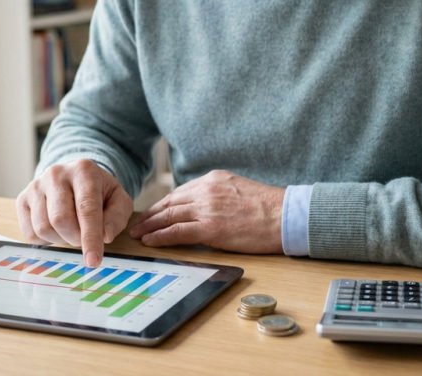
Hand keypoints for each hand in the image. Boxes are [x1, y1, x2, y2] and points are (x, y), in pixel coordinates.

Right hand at [16, 159, 132, 266]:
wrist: (76, 178)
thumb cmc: (100, 192)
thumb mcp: (118, 200)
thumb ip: (116, 217)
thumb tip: (105, 237)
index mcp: (84, 170)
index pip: (86, 208)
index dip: (90, 237)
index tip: (93, 261)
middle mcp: (57, 174)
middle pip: (61, 219)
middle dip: (75, 238)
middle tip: (85, 238)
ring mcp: (36, 185)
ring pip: (43, 228)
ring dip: (61, 240)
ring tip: (72, 230)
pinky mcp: (22, 199)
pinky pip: (30, 233)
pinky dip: (46, 240)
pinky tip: (57, 229)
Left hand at [129, 170, 284, 253]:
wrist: (284, 215)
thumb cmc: (267, 206)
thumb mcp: (237, 188)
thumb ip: (217, 194)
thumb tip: (201, 206)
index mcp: (213, 179)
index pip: (180, 192)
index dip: (163, 204)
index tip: (153, 212)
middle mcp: (206, 190)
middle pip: (170, 203)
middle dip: (151, 214)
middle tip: (137, 224)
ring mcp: (207, 208)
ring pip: (169, 216)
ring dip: (150, 225)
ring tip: (138, 234)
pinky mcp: (210, 228)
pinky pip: (178, 232)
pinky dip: (161, 236)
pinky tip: (151, 240)